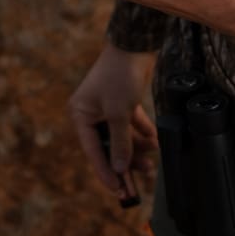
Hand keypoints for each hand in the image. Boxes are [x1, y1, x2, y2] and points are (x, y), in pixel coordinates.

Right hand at [67, 43, 157, 205]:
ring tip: (152, 158)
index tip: (118, 190)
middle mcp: (91, 113)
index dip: (106, 172)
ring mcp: (107, 108)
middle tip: (140, 179)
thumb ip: (120, 142)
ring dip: (137, 148)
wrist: (134, 44)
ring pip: (122, 137)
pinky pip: (131, 125)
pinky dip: (142, 133)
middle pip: (108, 146)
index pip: (93, 151)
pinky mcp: (122, 103)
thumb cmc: (119, 75)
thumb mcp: (119, 112)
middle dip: (125, 161)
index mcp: (80, 114)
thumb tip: (120, 169)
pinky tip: (154, 142)